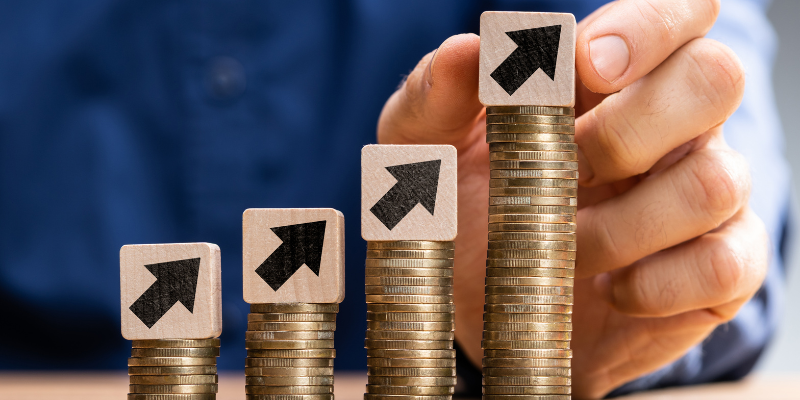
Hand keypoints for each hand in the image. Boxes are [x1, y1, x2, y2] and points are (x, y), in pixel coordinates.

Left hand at [376, 0, 768, 397]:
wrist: (482, 312)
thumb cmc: (459, 210)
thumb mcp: (424, 151)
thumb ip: (433, 95)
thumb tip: (466, 51)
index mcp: (605, 80)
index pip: (676, 13)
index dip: (648, 26)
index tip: (586, 66)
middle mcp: (669, 127)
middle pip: (717, 77)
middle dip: (632, 126)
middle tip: (571, 168)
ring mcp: (699, 197)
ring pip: (716, 180)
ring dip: (624, 225)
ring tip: (566, 248)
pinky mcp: (714, 271)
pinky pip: (726, 264)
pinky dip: (660, 283)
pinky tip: (610, 290)